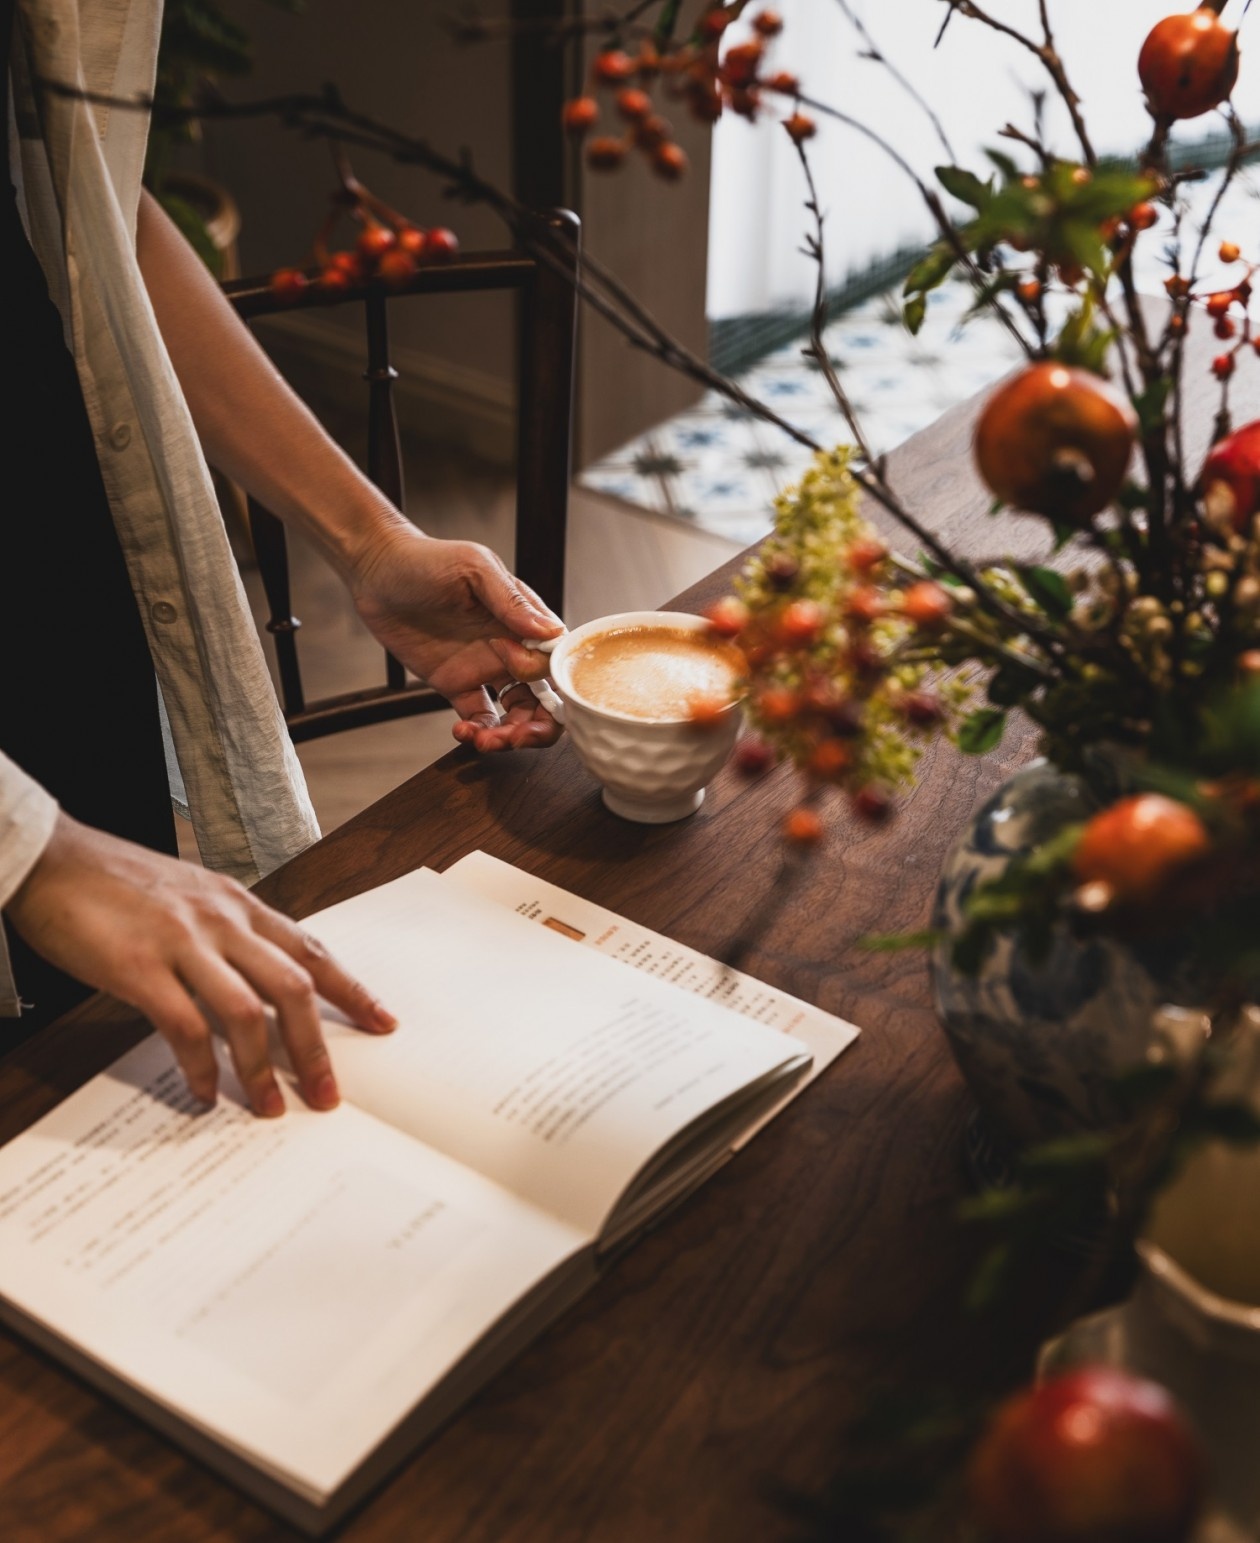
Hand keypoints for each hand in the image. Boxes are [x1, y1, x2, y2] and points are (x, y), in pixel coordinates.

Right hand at [5, 815, 396, 1115]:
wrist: (52, 858)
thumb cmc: (119, 883)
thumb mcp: (192, 898)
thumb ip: (228, 937)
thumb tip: (258, 991)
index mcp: (240, 905)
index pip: (313, 951)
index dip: (352, 990)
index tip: (383, 1022)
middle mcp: (222, 921)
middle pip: (292, 988)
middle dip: (316, 1047)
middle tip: (329, 1094)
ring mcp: (182, 942)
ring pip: (246, 1012)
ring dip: (263, 1069)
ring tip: (270, 1108)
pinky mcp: (138, 966)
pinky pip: (183, 1026)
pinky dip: (200, 1066)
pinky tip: (204, 1093)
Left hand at [348, 526, 564, 751]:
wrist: (377, 571)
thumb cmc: (427, 559)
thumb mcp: (473, 569)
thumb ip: (511, 602)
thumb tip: (550, 633)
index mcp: (523, 620)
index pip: (555, 660)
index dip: (544, 677)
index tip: (513, 668)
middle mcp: (511, 647)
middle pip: (545, 697)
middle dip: (538, 726)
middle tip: (514, 738)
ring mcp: (485, 668)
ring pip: (517, 714)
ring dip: (510, 735)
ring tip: (485, 742)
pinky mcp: (457, 683)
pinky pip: (480, 717)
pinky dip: (479, 732)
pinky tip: (463, 733)